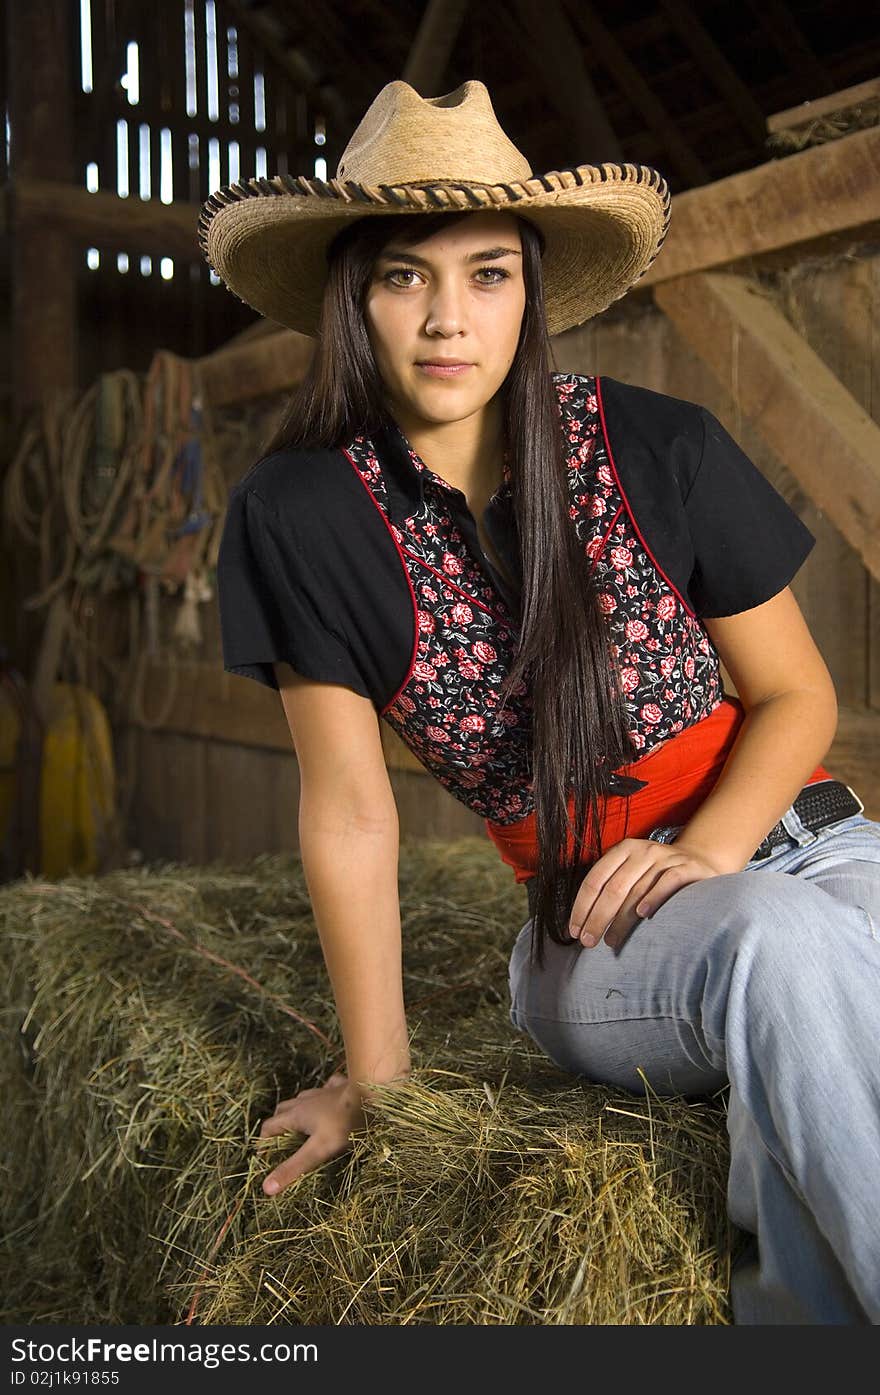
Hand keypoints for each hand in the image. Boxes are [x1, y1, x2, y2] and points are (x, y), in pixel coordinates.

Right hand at [258, 1070, 365, 1195]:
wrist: (371, 1094)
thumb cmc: (344, 1124)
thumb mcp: (318, 1150)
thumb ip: (293, 1167)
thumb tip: (266, 1187)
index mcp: (296, 1115)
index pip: (269, 1127)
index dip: (263, 1142)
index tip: (266, 1157)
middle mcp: (306, 1101)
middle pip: (282, 1110)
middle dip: (278, 1126)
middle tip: (282, 1143)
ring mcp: (323, 1091)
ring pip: (302, 1098)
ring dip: (297, 1110)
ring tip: (302, 1124)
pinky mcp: (340, 1086)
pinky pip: (326, 1088)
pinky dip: (322, 1096)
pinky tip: (328, 1100)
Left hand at [568, 838, 726, 951]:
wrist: (700, 862)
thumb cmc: (658, 876)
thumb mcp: (633, 873)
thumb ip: (612, 888)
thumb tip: (584, 924)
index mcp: (623, 850)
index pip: (594, 879)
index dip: (582, 907)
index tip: (575, 931)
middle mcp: (642, 851)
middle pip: (613, 888)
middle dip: (597, 918)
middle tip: (588, 942)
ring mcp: (665, 858)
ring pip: (636, 890)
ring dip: (621, 919)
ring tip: (611, 941)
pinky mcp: (687, 867)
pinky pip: (667, 882)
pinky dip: (654, 898)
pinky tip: (643, 915)